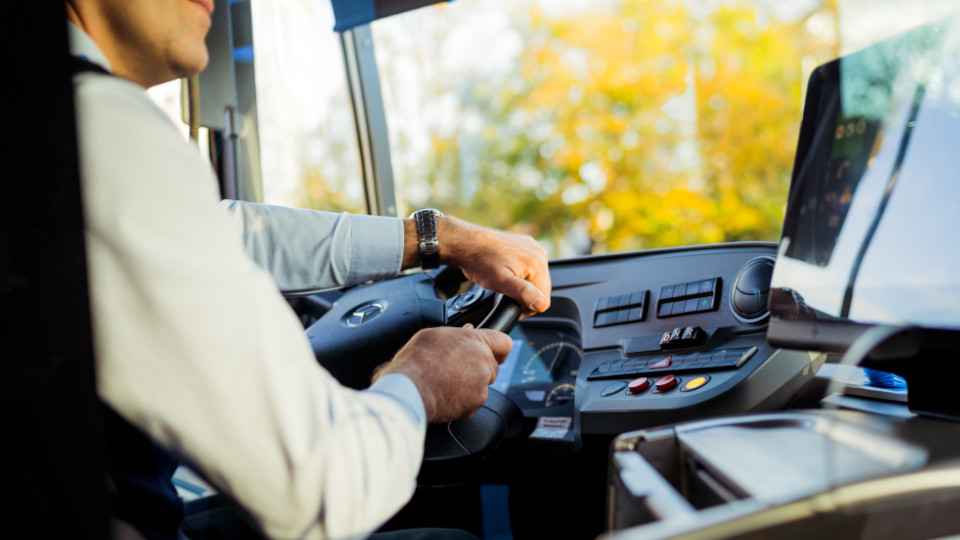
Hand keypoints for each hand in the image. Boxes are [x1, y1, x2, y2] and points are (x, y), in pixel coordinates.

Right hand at [373, 326, 512, 422]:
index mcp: (475, 341)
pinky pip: (471, 401)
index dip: (498, 348)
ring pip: (481, 385)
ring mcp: (481, 385)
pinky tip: (444, 394)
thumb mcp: (433, 335)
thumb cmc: (417, 361)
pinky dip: (461, 400)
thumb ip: (456, 335)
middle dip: (477, 368)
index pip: (503, 342)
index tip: (496, 353)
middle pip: (491, 366)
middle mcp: (483, 362)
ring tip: (444, 382)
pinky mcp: (475, 404)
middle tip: (453, 369)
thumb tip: (465, 334)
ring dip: (468, 385)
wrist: (410, 389)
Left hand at [403, 216, 551, 316]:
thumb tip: (541, 303)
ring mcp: (532, 247)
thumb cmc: (480, 260)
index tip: (511, 304)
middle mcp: (538, 252)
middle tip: (505, 295)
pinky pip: (529, 267)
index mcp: (537, 262)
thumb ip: (524, 293)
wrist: (465, 242)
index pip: (543, 299)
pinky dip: (520, 274)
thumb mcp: (501, 282)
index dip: (527, 308)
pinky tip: (505, 272)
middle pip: (541, 288)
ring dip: (522, 285)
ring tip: (504, 283)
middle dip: (525, 296)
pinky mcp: (524, 245)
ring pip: (535, 278)